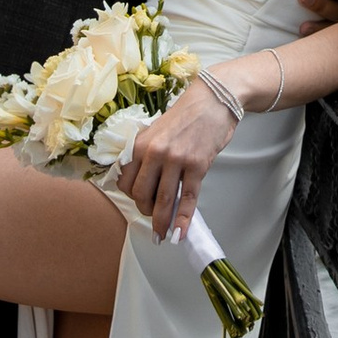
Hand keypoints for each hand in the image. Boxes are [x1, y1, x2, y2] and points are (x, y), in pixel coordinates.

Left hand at [121, 79, 237, 243]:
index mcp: (140, 144)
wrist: (213, 100)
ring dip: (162, 222)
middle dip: (146, 211)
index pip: (125, 181)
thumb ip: (146, 154)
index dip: (131, 196)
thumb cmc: (185, 115)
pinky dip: (183, 219)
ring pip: (163, 200)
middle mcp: (154, 152)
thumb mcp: (156, 131)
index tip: (140, 201)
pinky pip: (188, 198)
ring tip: (162, 236)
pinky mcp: (197, 165)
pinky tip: (180, 232)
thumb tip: (143, 182)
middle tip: (154, 216)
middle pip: (141, 194)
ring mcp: (176, 159)